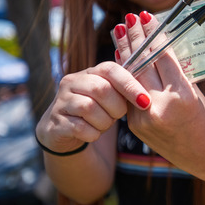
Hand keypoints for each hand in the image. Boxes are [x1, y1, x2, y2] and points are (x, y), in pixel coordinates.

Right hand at [36, 60, 151, 153]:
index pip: (111, 70)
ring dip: (104, 121)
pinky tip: (93, 133)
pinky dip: (93, 134)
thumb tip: (150, 89)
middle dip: (116, 107)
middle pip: (100, 89)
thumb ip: (126, 89)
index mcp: (90, 72)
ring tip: (104, 124)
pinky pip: (80, 128)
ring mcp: (60, 101)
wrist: (64, 132)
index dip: (130, 85)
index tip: (145, 102)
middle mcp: (71, 82)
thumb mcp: (112, 97)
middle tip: (118, 116)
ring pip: (89, 108)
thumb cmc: (97, 111)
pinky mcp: (55, 122)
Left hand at [111, 12, 204, 168]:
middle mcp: (161, 106)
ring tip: (118, 31)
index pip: (162, 56)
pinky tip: (122, 57)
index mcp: (182, 96)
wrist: (204, 155)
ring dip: (124, 52)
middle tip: (128, 19)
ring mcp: (145, 117)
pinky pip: (128, 94)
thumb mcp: (195, 93)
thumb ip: (174, 74)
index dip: (153, 35)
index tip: (146, 18)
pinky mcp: (136, 125)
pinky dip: (125, 74)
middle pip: (143, 64)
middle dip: (134, 38)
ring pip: (130, 77)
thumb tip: (155, 48)